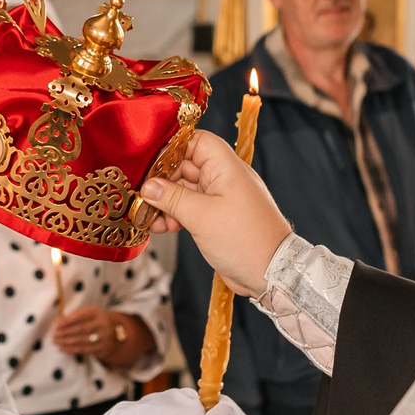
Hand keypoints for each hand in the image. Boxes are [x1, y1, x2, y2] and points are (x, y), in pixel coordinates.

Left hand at [52, 303, 156, 368]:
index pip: (81, 315)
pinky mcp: (102, 348)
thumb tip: (56, 323)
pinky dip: (71, 349)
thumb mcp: (86, 315)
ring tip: (56, 341)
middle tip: (54, 335)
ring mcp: (104, 337)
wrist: (113, 333)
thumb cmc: (93, 321)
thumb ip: (73, 317)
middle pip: (81, 329)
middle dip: (65, 332)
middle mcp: (103, 324)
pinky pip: (84, 350)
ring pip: (82, 340)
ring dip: (66, 342)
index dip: (68, 320)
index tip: (56, 324)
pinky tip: (62, 348)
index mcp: (97, 312)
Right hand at [141, 132, 290, 298]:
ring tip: (150, 217)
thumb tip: (148, 186)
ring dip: (166, 202)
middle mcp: (223, 178)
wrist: (271, 274)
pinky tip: (161, 227)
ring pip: (184, 190)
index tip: (148, 162)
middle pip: (185, 166)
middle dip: (162, 181)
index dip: (171, 148)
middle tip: (143, 195)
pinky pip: (190, 208)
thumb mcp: (202, 217)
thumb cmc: (245, 240)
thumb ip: (172, 198)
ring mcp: (220, 198)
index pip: (195, 141)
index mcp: (226, 167)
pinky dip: (175, 215)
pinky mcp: (216, 217)